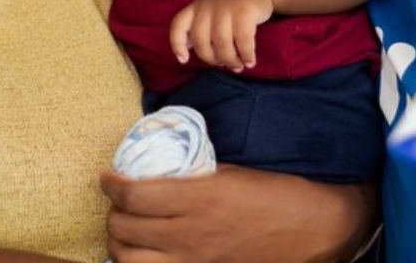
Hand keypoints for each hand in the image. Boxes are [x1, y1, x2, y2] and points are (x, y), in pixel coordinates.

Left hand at [100, 165, 374, 262]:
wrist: (309, 228)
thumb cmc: (273, 191)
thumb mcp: (228, 171)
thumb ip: (190, 174)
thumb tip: (158, 163)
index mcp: (197, 198)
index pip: (133, 195)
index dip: (110, 185)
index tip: (106, 176)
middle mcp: (189, 234)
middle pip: (124, 229)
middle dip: (112, 213)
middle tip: (116, 202)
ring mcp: (193, 262)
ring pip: (129, 261)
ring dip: (119, 244)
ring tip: (124, 230)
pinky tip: (142, 254)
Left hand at [169, 0, 274, 71]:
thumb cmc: (232, 4)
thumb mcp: (210, 11)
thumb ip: (200, 28)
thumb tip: (187, 51)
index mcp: (196, 7)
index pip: (178, 25)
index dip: (177, 44)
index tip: (184, 60)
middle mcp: (207, 6)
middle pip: (201, 42)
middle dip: (212, 59)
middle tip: (225, 64)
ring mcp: (225, 7)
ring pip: (221, 43)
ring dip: (231, 60)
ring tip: (239, 66)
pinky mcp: (244, 11)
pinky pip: (243, 40)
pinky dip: (246, 54)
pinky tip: (250, 61)